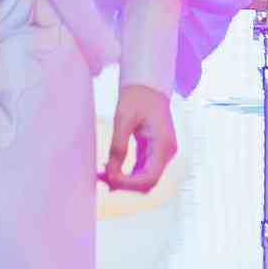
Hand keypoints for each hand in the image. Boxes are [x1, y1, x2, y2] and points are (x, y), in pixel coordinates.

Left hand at [99, 76, 180, 196]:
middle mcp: (167, 152)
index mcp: (163, 144)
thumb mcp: (123, 118)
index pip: (148, 178)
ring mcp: (162, 153)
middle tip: (100, 178)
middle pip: (147, 183)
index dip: (127, 183)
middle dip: (123, 184)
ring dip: (124, 181)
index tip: (106, 177)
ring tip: (101, 174)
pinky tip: (110, 169)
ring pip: (144, 179)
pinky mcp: (155, 152)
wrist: (148, 84)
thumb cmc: (137, 96)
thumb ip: (118, 147)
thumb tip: (111, 173)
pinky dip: (127, 173)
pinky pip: (142, 170)